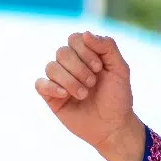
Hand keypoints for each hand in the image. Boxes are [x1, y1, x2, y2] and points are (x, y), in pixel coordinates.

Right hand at [35, 33, 142, 157]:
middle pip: (62, 52)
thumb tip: (85, 34)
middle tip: (93, 83)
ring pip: (51, 67)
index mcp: (85, 55)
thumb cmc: (117, 97)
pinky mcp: (51, 97)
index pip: (74, 39)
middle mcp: (70, 65)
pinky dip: (51, 87)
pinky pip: (40, 84)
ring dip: (70, 80)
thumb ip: (107, 47)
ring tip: (84, 94)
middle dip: (79, 68)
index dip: (85, 51)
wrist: (113, 126)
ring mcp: (59, 81)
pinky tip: (65, 95)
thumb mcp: (120, 69)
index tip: (99, 68)